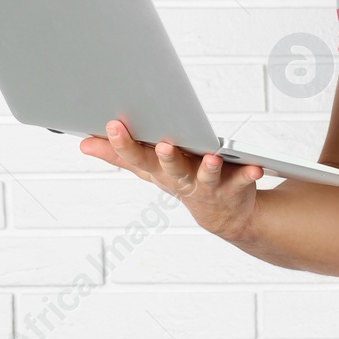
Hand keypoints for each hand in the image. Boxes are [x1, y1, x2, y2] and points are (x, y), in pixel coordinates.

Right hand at [79, 118, 264, 242]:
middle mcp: (182, 180)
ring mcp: (209, 185)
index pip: (137, 158)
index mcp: (159, 171)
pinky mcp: (236, 186)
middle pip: (170, 168)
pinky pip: (243, 179)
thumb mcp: (148, 170)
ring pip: (207, 176)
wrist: (223, 215)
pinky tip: (255, 167)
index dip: (123, 143)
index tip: (113, 123)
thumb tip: (83, 143)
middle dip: (166, 157)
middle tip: (162, 144)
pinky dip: (248, 174)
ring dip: (208, 168)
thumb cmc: (182, 182)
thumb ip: (118, 155)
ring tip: (211, 156)